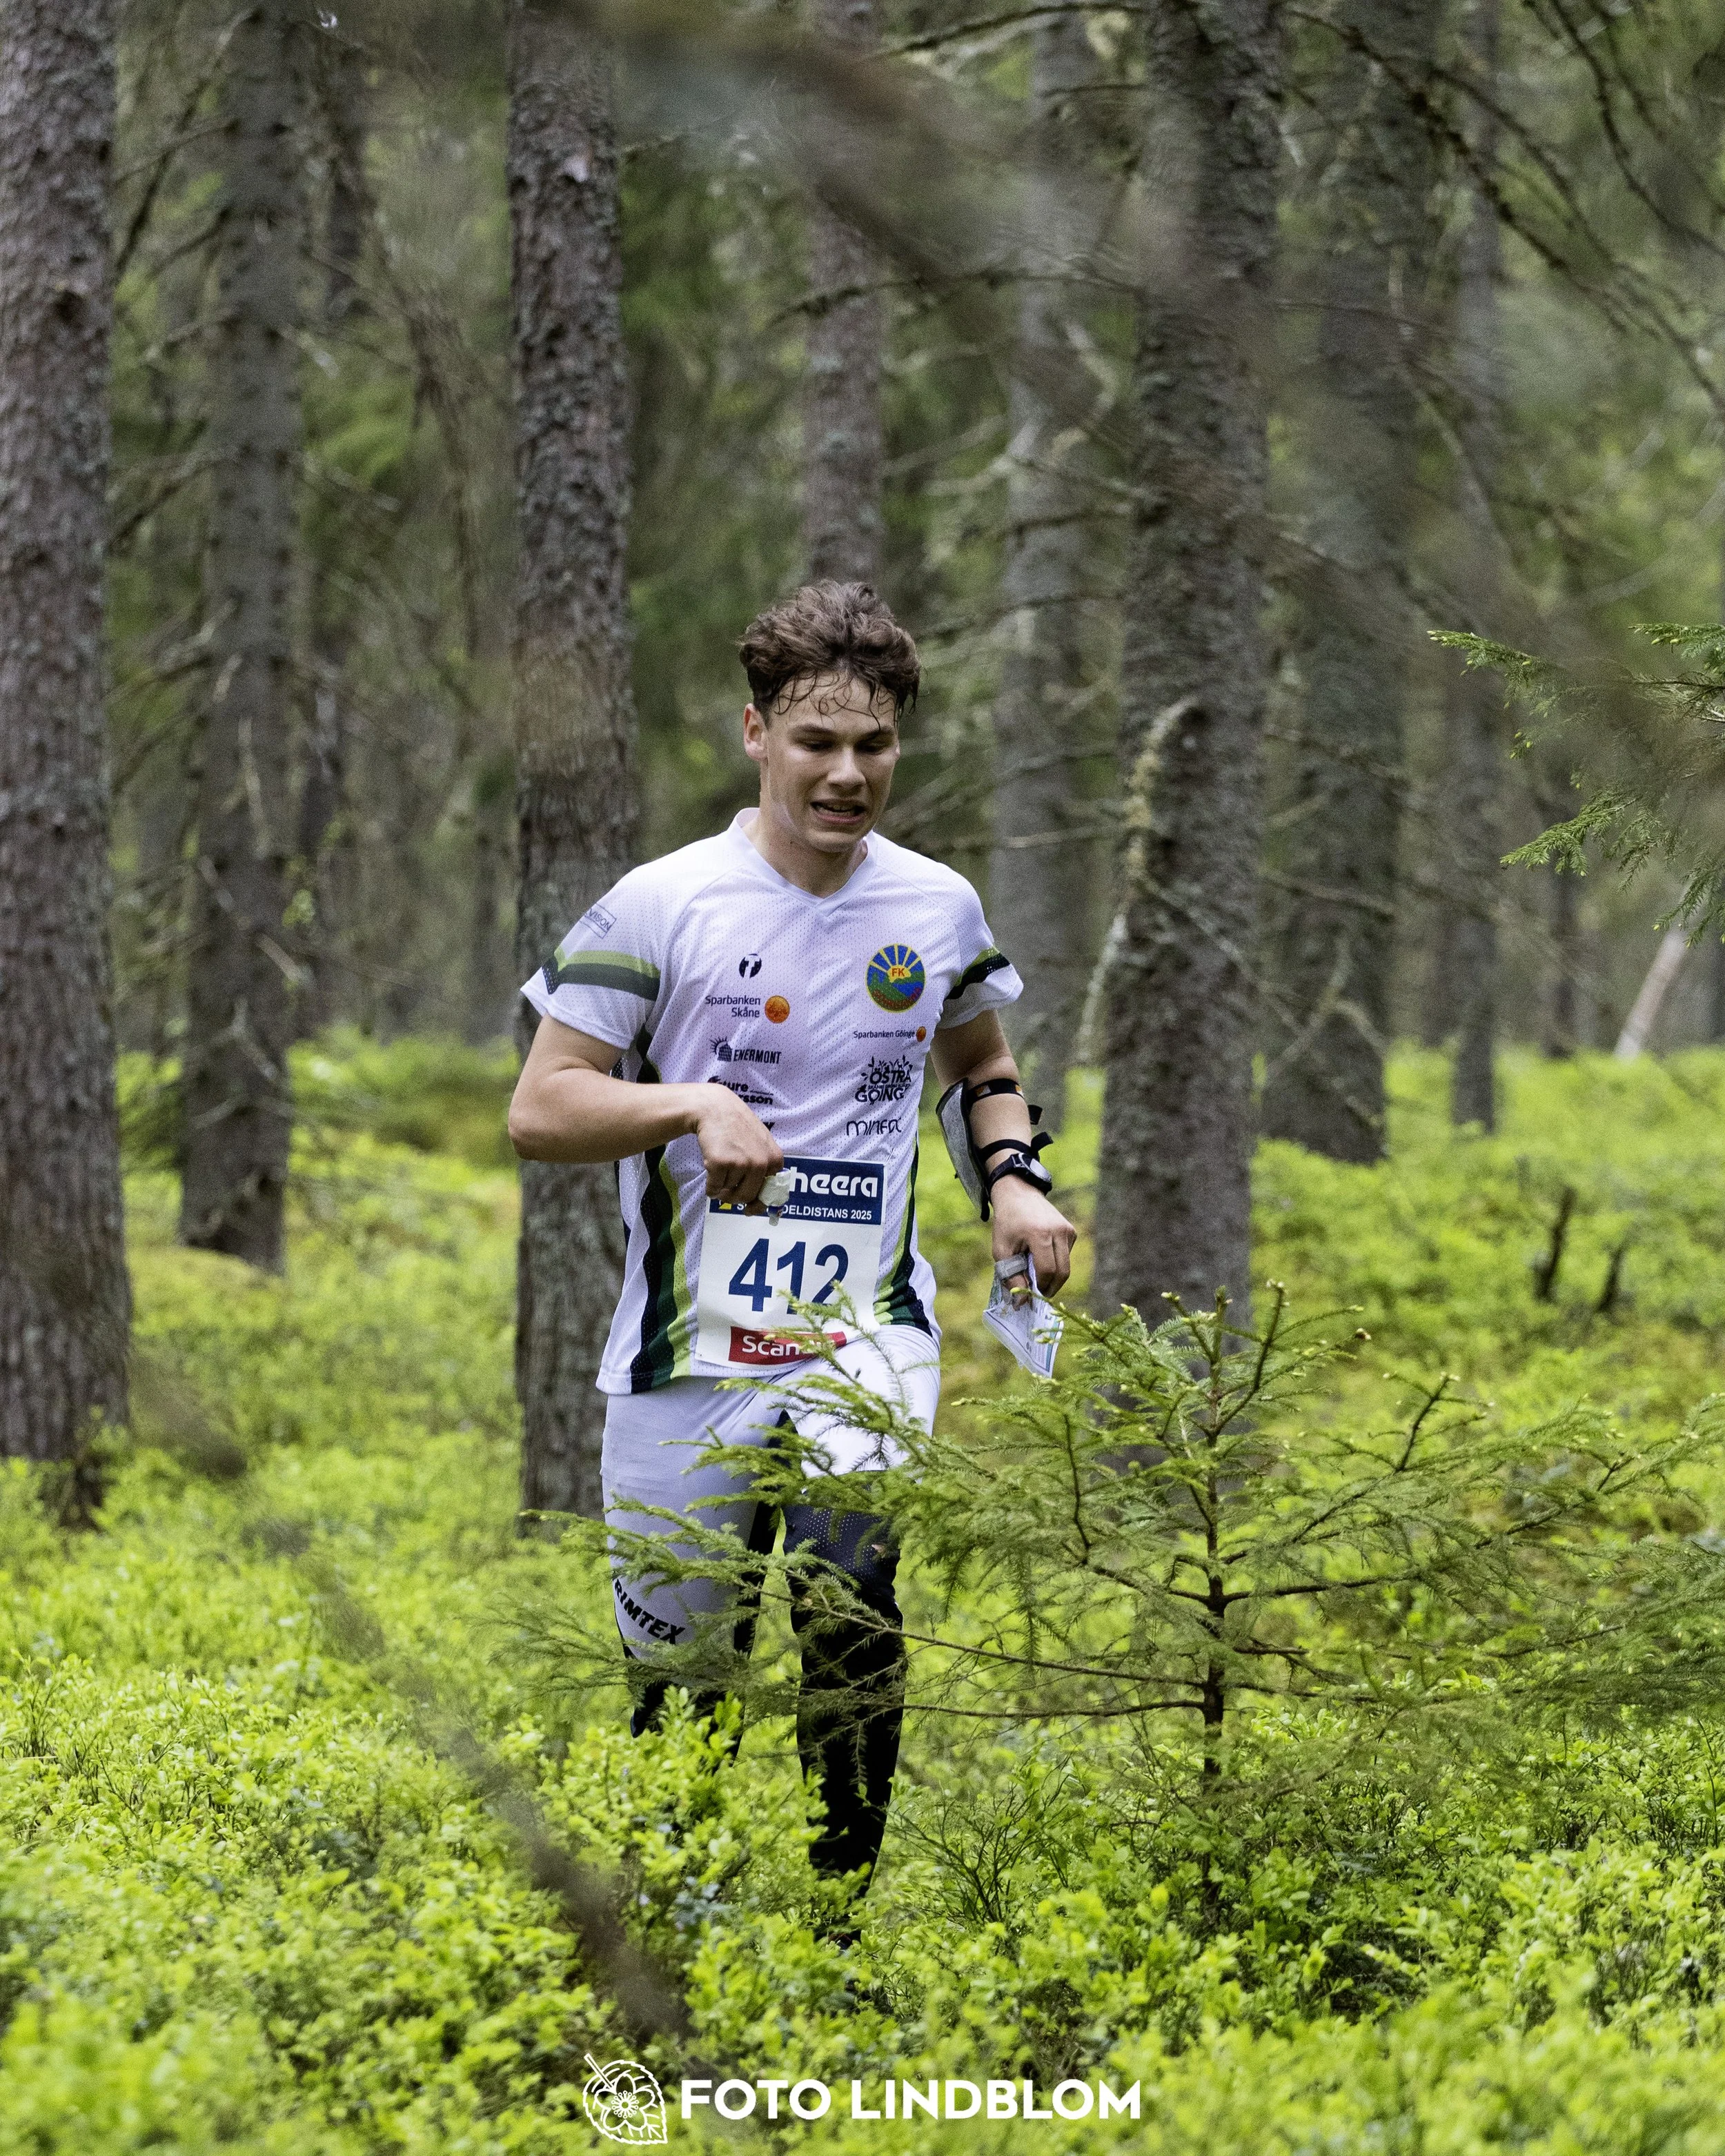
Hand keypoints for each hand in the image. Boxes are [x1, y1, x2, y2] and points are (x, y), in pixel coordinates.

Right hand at [688, 1084, 783, 1208]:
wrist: (715, 1109)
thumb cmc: (737, 1127)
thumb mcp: (761, 1144)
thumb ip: (764, 1168)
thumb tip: (758, 1200)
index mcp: (774, 1160)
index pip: (770, 1193)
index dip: (758, 1204)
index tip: (749, 1209)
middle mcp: (761, 1163)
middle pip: (747, 1196)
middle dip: (734, 1197)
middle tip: (726, 1191)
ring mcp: (741, 1163)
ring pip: (728, 1191)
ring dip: (721, 1186)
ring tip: (719, 1167)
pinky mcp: (721, 1163)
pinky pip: (713, 1188)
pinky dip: (709, 1186)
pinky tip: (710, 1170)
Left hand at [990, 1178, 1077, 1296]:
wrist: (1018, 1194)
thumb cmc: (1007, 1223)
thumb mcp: (1001, 1251)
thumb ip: (1011, 1277)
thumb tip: (1021, 1304)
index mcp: (1040, 1234)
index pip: (1047, 1270)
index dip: (1040, 1287)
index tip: (1030, 1296)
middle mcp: (1059, 1231)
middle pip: (1062, 1272)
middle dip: (1050, 1288)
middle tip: (1038, 1294)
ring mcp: (1068, 1230)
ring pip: (1066, 1266)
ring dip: (1052, 1276)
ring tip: (1035, 1273)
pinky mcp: (1071, 1231)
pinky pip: (1066, 1256)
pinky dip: (1055, 1263)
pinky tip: (1041, 1256)